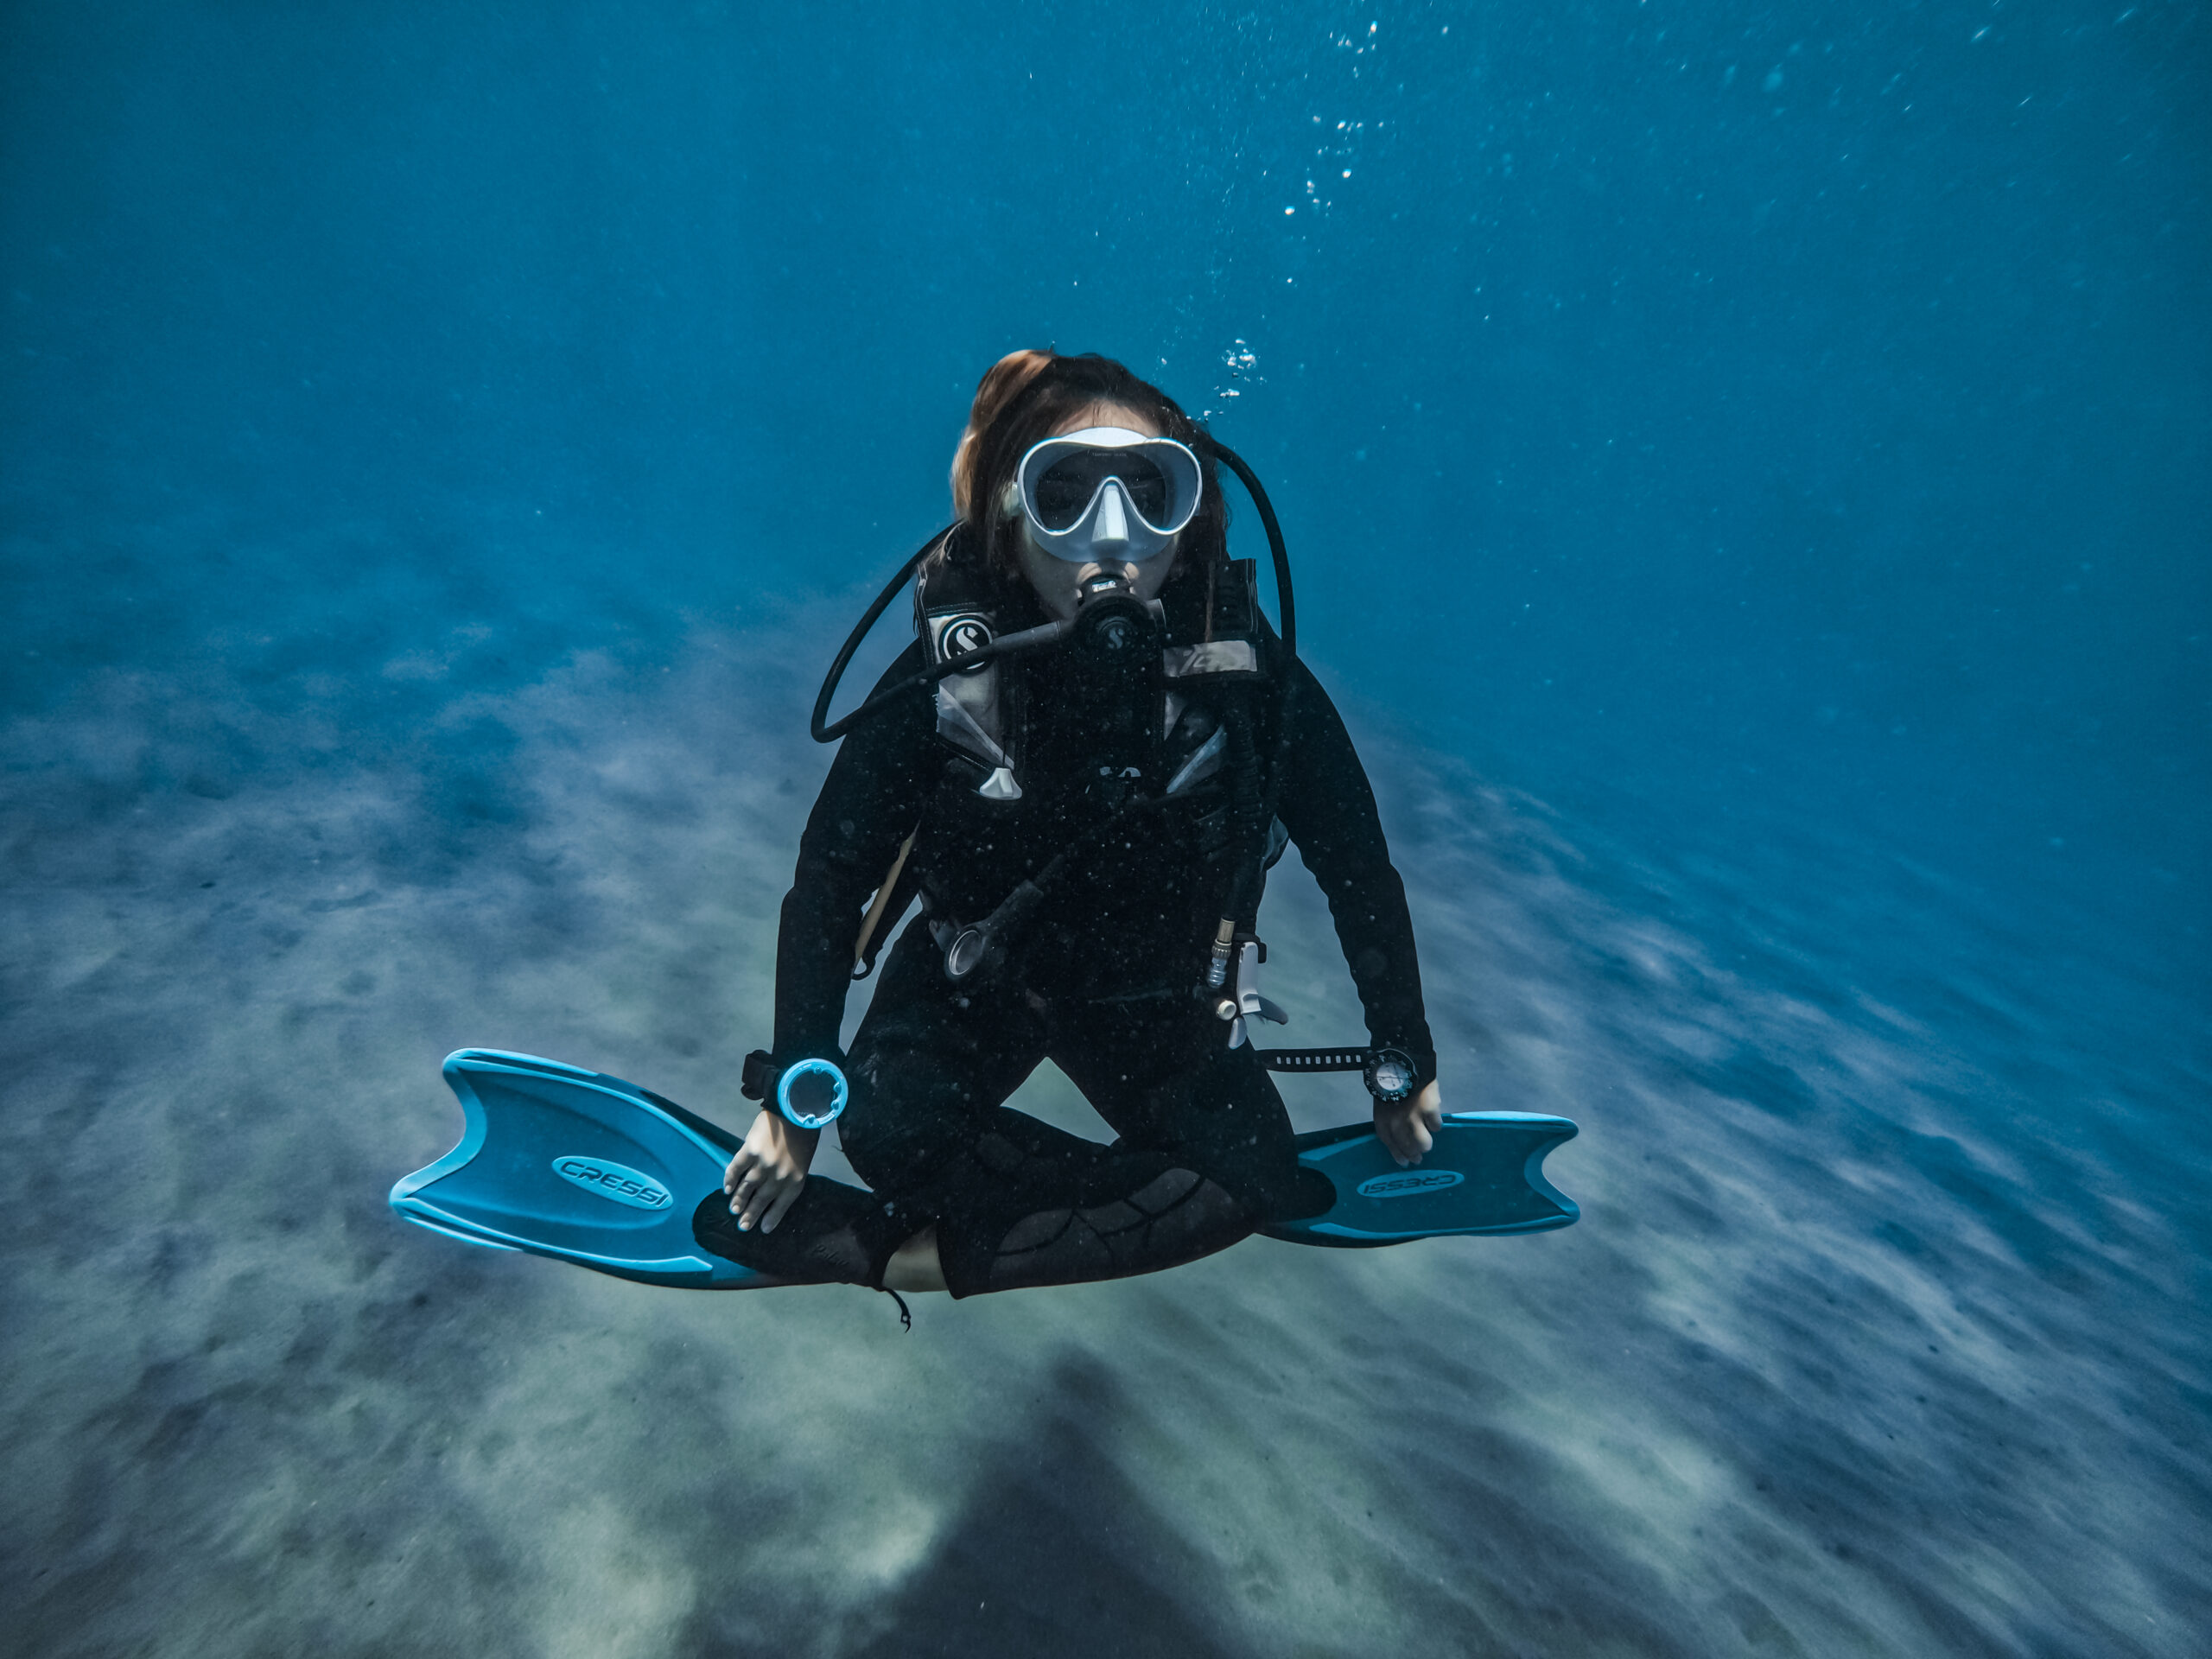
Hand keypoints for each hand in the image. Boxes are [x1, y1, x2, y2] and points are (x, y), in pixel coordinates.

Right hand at [722, 1109, 818, 1232]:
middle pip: (761, 1200)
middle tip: (742, 1225)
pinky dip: (729, 1179)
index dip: (772, 1218)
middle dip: (751, 1214)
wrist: (797, 1109)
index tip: (763, 1229)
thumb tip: (772, 1189)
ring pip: (747, 1188)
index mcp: (796, 1180)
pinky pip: (736, 1169)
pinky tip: (726, 1188)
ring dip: (738, 1200)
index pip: (782, 1205)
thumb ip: (790, 1176)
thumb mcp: (803, 1160)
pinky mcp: (749, 1151)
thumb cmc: (804, 1134)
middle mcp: (778, 1177)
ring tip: (733, 1210)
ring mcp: (763, 1165)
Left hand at [1375, 1079, 1442, 1166]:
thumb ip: (1390, 1118)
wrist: (1404, 1063)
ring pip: (1423, 1143)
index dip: (1397, 1154)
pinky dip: (1436, 1123)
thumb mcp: (1384, 1101)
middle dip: (1413, 1154)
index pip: (1390, 1144)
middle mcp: (1397, 1124)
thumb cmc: (1391, 1081)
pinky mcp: (1430, 1112)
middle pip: (1407, 1147)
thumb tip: (1401, 1133)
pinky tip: (1434, 1119)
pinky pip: (1436, 1126)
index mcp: (1383, 1120)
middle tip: (1419, 1157)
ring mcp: (1414, 1119)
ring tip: (1428, 1139)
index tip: (1404, 1162)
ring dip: (1425, 1144)